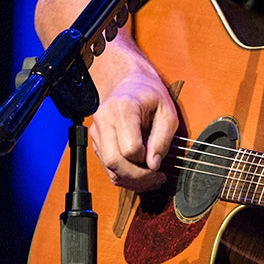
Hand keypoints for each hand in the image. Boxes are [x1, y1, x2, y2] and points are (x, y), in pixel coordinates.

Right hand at [88, 69, 177, 191]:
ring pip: (109, 168)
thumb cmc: (149, 94)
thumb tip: (153, 164)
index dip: (145, 161)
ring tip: (151, 179)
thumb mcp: (167, 112)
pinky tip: (140, 175)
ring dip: (131, 180)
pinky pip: (107, 166)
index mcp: (122, 109)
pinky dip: (123, 175)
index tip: (158, 163)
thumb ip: (162, 139)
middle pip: (114, 162)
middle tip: (156, 178)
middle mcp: (104, 121)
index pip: (129, 149)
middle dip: (137, 177)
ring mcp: (97, 132)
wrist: (129, 83)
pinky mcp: (97, 142)